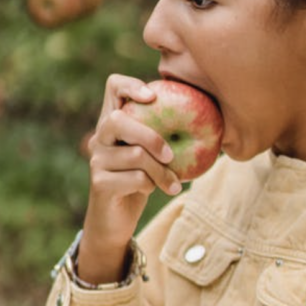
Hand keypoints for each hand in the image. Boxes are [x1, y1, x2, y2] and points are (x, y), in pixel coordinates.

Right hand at [76, 74, 180, 283]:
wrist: (115, 220)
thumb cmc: (140, 180)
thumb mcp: (152, 154)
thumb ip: (164, 134)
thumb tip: (209, 117)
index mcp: (113, 121)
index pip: (113, 86)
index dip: (131, 85)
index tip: (154, 96)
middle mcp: (99, 136)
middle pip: (119, 120)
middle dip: (151, 137)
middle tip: (171, 155)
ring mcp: (96, 159)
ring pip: (135, 156)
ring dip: (161, 171)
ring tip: (172, 183)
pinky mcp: (99, 183)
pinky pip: (136, 179)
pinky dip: (152, 185)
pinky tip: (152, 190)